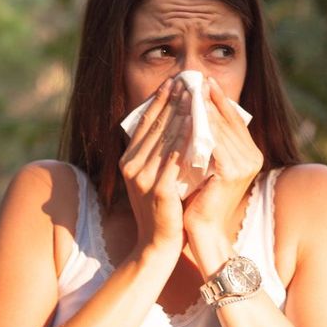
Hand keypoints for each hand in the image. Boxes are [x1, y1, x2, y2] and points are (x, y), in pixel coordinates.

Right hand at [118, 77, 190, 261]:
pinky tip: (198, 128)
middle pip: (155, 126)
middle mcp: (131, 166)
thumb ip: (156, 152)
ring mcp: (143, 178)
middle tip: (188, 81)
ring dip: (181, 114)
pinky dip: (186, 140)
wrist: (156, 246)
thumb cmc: (161, 210)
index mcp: (128, 160)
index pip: (145, 123)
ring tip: (195, 97)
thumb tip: (173, 120)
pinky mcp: (159, 191)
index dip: (159, 100)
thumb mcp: (152, 176)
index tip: (173, 82)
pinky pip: (175, 159)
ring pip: (165, 138)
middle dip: (173, 101)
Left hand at [183, 76, 262, 269]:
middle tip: (191, 78)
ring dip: (200, 107)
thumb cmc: (199, 197)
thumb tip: (196, 107)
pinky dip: (196, 128)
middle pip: (226, 119)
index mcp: (250, 153)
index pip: (232, 118)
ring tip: (184, 90)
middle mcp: (253, 157)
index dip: (217, 98)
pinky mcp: (230, 172)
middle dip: (206, 97)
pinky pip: (211, 142)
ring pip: (218, 127)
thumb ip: (209, 140)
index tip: (202, 80)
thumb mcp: (207, 163)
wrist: (201, 230)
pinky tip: (181, 116)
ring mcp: (244, 164)